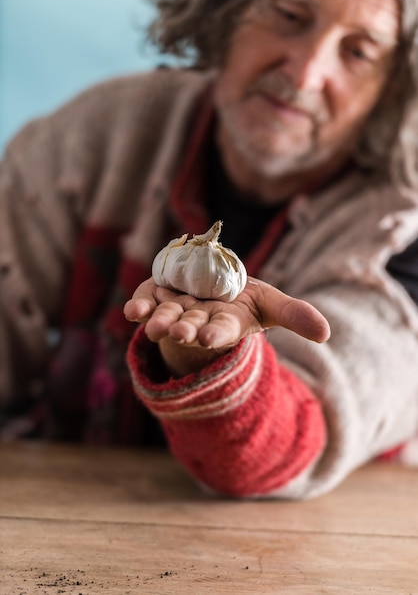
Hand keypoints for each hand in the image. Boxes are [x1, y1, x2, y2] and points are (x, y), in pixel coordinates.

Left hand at [124, 276, 329, 348]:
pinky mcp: (156, 296)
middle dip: (185, 329)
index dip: (215, 333)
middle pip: (191, 325)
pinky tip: (132, 312)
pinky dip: (138, 307)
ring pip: (167, 316)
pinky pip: (146, 302)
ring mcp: (175, 308)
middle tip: (180, 333)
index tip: (208, 337)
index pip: (221, 330)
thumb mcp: (269, 304)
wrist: (208, 289)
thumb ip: (294, 315)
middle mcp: (198, 319)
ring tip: (154, 326)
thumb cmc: (240, 300)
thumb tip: (326, 334)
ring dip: (160, 320)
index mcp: (225, 322)